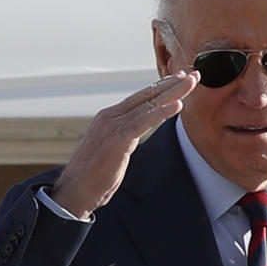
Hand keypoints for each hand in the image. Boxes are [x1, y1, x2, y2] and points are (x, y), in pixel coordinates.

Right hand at [49, 70, 197, 218]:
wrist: (74, 191)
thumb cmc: (93, 176)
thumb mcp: (111, 149)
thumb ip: (124, 136)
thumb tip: (135, 133)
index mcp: (109, 117)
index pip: (140, 98)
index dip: (162, 88)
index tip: (180, 79)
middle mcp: (110, 116)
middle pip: (147, 95)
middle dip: (172, 84)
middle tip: (193, 74)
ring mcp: (113, 125)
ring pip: (148, 104)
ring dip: (173, 92)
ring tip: (191, 83)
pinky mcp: (117, 138)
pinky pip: (144, 121)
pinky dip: (162, 112)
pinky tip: (178, 105)